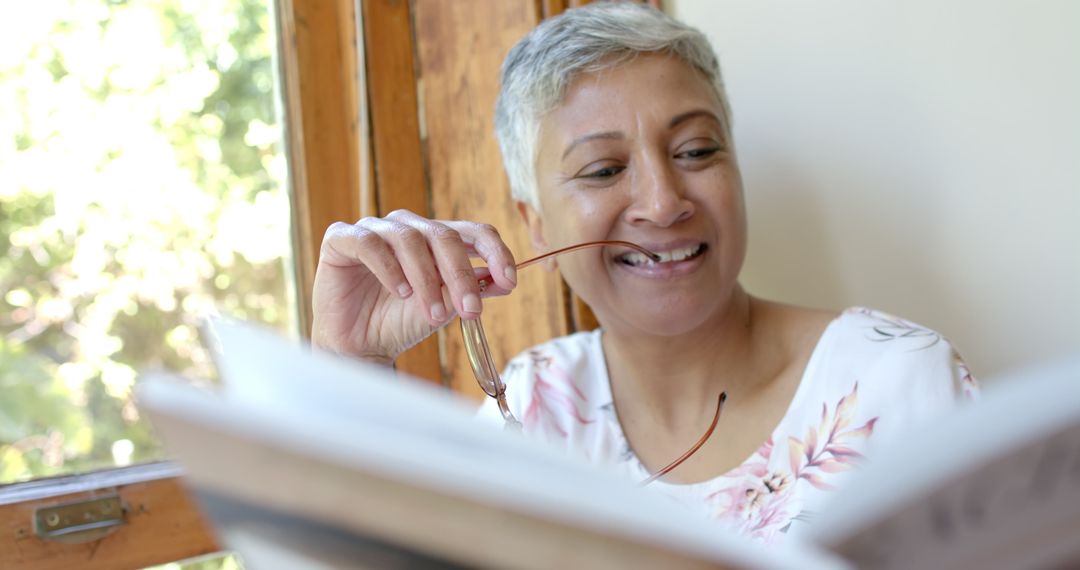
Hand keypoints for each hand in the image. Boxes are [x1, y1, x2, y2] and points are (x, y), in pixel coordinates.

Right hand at [311, 209, 517, 363]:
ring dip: (426, 279)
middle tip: (470, 310)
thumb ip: (472, 289)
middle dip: (461, 275)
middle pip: (443, 235)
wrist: (359, 346)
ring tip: (432, 314)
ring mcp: (374, 230)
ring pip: (409, 239)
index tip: (509, 281)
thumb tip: (504, 280)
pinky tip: (400, 292)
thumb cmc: (399, 322)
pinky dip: (389, 268)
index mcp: (435, 239)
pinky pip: (369, 243)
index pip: (473, 231)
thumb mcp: (445, 307)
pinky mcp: (341, 239)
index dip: (495, 251)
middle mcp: (407, 228)